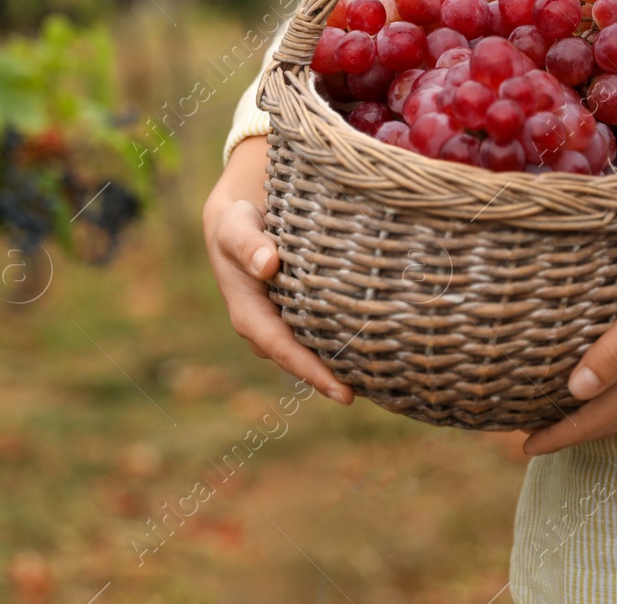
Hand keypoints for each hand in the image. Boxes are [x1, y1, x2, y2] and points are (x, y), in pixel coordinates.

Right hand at [202, 136, 353, 404]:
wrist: (237, 222)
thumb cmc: (236, 225)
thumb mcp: (235, 229)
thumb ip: (247, 244)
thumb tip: (267, 265)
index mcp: (249, 316)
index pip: (284, 351)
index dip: (313, 373)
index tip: (344, 394)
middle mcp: (266, 328)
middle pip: (302, 361)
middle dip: (333, 379)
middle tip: (376, 393)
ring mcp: (282, 324)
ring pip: (313, 351)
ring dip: (339, 365)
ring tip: (381, 379)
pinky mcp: (297, 315)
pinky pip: (320, 333)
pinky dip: (341, 342)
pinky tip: (372, 348)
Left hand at [521, 194, 616, 456]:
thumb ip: (614, 353)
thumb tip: (576, 392)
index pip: (595, 418)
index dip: (560, 434)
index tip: (525, 447)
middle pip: (611, 423)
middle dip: (573, 434)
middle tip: (535, 439)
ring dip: (598, 424)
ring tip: (567, 423)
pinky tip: (615, 397)